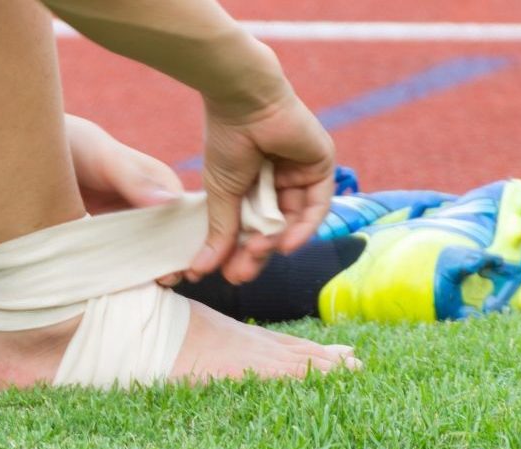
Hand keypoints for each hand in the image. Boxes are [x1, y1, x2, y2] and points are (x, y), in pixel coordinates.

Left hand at [66, 115, 185, 285]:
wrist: (30, 154)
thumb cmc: (73, 145)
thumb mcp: (102, 156)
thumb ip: (132, 177)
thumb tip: (168, 202)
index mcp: (157, 182)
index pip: (185, 214)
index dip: (189, 239)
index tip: (187, 262)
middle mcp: (147, 205)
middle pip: (171, 239)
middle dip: (173, 261)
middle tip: (166, 280)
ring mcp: (126, 224)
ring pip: (147, 254)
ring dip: (150, 271)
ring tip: (147, 287)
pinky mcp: (104, 238)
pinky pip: (120, 259)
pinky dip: (124, 273)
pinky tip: (120, 286)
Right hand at [189, 93, 335, 284]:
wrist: (243, 101)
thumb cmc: (227, 140)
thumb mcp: (221, 194)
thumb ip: (220, 232)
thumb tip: (199, 271)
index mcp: (254, 185)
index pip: (252, 228)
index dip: (238, 253)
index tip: (223, 275)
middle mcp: (279, 181)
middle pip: (274, 229)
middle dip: (256, 254)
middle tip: (240, 275)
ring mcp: (301, 174)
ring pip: (293, 221)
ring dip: (275, 244)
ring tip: (255, 256)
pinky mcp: (321, 166)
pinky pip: (316, 206)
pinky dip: (303, 228)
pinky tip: (285, 246)